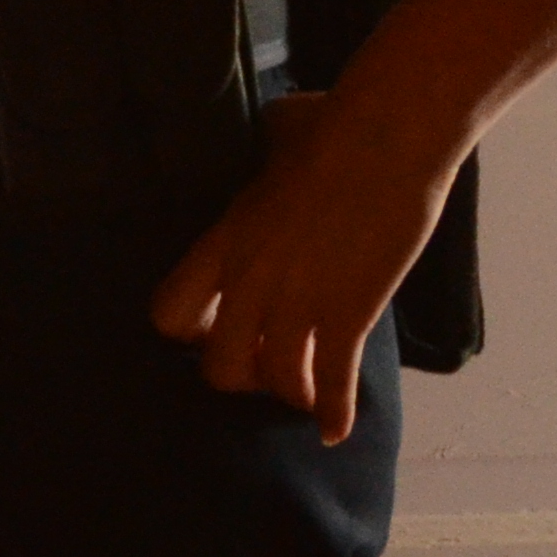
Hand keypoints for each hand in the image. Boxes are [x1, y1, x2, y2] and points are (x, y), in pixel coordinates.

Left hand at [148, 90, 452, 444]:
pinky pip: (332, 382)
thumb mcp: (272, 138)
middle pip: (217, 366)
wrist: (387, 133)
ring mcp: (298, 301)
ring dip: (287, 393)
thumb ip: (264, 157)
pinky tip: (333, 434)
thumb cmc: (331, 122)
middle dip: (238, 374)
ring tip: (300, 392)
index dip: (187, 331)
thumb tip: (277, 131)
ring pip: (273, 382)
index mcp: (222, 241)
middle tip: (262, 364)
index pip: (168, 313)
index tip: (210, 328)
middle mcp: (248, 281)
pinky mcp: (350, 311)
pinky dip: (335, 414)